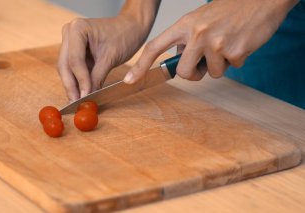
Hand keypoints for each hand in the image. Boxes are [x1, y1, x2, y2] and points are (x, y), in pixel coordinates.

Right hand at [58, 0, 160, 101]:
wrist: (132, 27)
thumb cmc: (124, 35)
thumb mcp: (111, 58)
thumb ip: (97, 77)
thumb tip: (87, 96)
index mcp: (77, 29)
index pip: (74, 60)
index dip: (80, 80)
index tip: (85, 96)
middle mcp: (69, 33)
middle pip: (65, 65)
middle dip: (71, 85)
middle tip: (77, 103)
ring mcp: (70, 41)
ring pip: (66, 68)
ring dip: (73, 85)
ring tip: (79, 101)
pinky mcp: (75, 50)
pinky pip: (73, 68)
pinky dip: (77, 80)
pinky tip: (81, 93)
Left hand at [124, 0, 299, 82]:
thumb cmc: (229, 10)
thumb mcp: (199, 19)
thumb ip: (186, 39)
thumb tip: (179, 60)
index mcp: (184, 25)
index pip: (154, 47)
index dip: (140, 66)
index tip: (129, 80)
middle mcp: (196, 34)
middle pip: (184, 72)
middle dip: (194, 73)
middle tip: (205, 62)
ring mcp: (215, 43)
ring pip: (211, 73)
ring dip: (220, 64)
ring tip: (228, 42)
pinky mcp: (234, 51)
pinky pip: (232, 68)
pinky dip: (237, 59)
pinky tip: (241, 42)